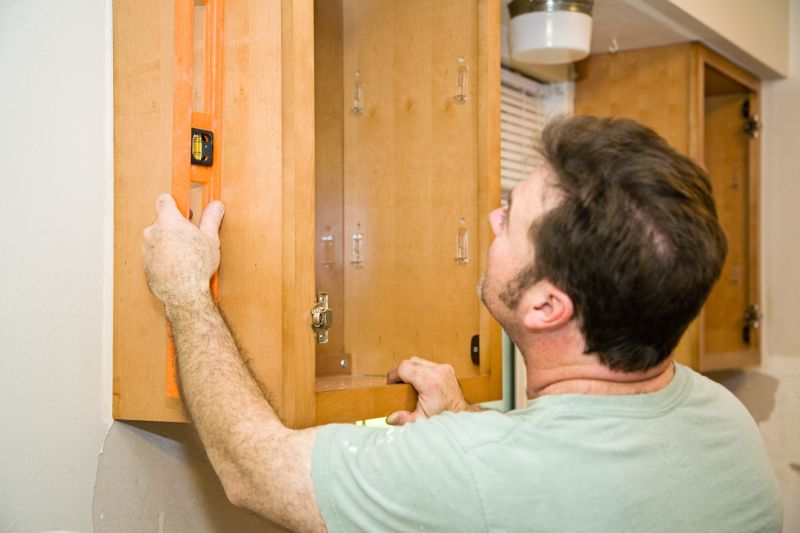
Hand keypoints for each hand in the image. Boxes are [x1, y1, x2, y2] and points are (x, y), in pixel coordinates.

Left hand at [142, 194, 224, 308]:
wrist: (183, 293)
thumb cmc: (196, 265)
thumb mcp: (210, 238)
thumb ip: (211, 218)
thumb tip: (216, 206)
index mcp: (168, 221)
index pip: (164, 200)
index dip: (174, 202)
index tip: (182, 207)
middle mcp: (152, 232)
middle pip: (161, 222)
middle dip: (174, 227)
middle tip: (189, 235)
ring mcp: (146, 249)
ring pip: (157, 240)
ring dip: (168, 243)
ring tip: (186, 254)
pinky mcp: (146, 265)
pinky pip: (155, 256)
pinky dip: (164, 258)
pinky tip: (179, 266)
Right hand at [385, 356, 469, 424]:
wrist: (462, 414)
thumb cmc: (443, 417)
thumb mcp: (421, 420)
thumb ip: (404, 418)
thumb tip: (390, 419)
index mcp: (430, 382)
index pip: (404, 367)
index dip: (393, 375)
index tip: (391, 385)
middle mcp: (438, 372)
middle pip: (410, 361)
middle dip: (401, 372)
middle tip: (397, 385)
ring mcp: (444, 368)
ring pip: (419, 361)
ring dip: (411, 370)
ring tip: (407, 383)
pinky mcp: (447, 368)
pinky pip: (428, 364)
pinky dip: (421, 370)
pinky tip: (419, 381)